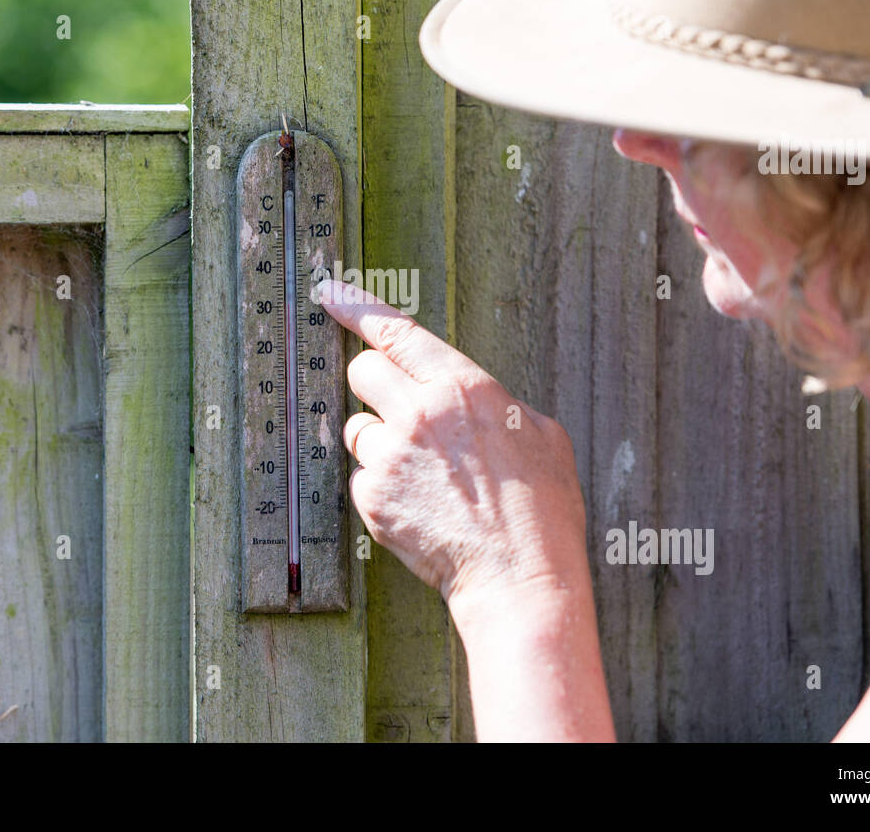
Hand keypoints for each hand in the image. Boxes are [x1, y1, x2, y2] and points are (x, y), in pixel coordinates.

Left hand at [315, 278, 589, 611]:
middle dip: (376, 385)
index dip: (356, 307)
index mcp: (463, 387)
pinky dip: (383, 489)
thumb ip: (494, 402)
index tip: (328, 291)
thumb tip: (470, 398)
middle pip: (362, 370)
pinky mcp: (372, 498)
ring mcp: (390, 457)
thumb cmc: (541, 510)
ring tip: (426, 478)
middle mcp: (419, 413)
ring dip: (381, 444)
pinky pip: (362, 477)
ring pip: (358, 429)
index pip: (397, 332)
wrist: (519, 577)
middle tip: (402, 413)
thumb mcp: (541, 434)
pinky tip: (420, 508)